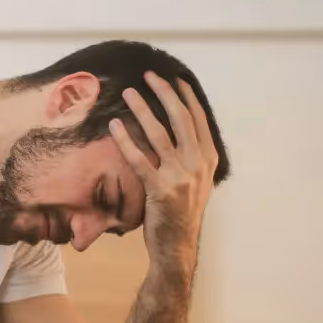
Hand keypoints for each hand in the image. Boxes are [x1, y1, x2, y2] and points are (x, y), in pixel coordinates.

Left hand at [108, 72, 219, 278]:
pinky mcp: (159, 190)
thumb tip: (180, 130)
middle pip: (180, 119)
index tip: (174, 78)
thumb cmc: (181, 212)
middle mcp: (197, 165)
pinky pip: (139, 160)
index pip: (198, 119)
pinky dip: (126, 141)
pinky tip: (114, 126)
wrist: (177, 246)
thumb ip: (192, 156)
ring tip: (128, 93)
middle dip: (164, 94)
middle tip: (149, 75)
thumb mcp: (197, 181)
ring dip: (143, 110)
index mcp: (208, 159)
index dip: (186, 96)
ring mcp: (179, 177)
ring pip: (159, 135)